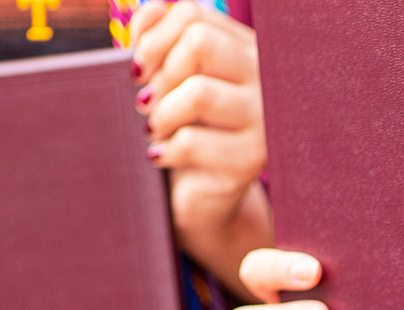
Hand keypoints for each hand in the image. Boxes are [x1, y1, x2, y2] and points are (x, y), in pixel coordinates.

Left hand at [130, 0, 269, 299]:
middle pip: (199, 43)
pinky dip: (165, 150)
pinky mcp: (253, 159)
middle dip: (158, 72)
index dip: (153, 36)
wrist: (202, 196)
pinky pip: (193, 142)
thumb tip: (148, 10)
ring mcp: (264, 118)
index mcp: (244, 48)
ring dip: (161, 113)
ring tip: (154, 129)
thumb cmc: (182, 129)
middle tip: (144, 101)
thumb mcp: (168, 80)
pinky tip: (162, 156)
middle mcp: (264, 76)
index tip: (138, 67)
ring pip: (198, 92)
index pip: (194, 14)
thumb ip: (157, 39)